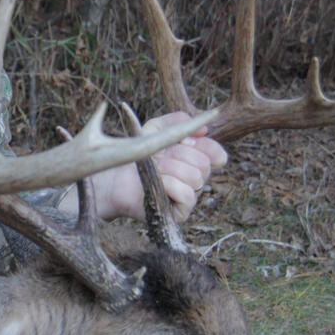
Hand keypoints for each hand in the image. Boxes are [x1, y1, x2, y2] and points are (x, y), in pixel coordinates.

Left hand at [63, 111, 227, 223]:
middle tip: (159, 157)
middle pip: (205, 163)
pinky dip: (170, 184)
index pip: (218, 156)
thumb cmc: (138, 154)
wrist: (116, 179)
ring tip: (155, 170)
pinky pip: (187, 194)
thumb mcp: (156, 129)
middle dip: (179, 154)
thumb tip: (204, 130)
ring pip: (195, 177)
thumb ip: (179, 121)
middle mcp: (197, 180)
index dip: (205, 146)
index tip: (184, 141)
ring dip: (170, 168)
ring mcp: (190, 197)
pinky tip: (157, 182)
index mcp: (197, 161)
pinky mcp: (180, 213)